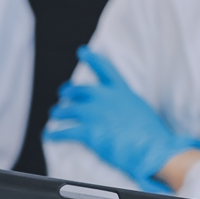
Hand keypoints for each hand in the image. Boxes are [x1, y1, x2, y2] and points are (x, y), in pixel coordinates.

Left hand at [43, 46, 199, 191]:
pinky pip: (65, 131)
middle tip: (62, 93)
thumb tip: (117, 108)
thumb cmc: (150, 133)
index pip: (104, 69)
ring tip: (54, 113)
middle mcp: (105, 98)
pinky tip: (48, 135)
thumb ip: (125, 104)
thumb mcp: (140, 109)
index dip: (92, 58)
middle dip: (68, 91)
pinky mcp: (88, 131)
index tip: (82, 51)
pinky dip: (55, 134)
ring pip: (68, 110)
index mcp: (121, 91)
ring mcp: (95, 113)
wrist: (151, 148)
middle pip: (80, 90)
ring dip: (59, 112)